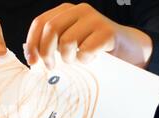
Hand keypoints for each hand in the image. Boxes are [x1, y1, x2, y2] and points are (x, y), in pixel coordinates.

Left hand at [25, 3, 152, 68]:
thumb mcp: (68, 43)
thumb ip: (51, 44)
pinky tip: (90, 59)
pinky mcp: (107, 31)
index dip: (32, 43)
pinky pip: (85, 50)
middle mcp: (79, 10)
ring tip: (75, 60)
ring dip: (67, 58)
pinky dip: (84, 60)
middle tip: (50, 66)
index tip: (32, 61)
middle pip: (50, 29)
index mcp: (65, 11)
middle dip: (46, 52)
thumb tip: (32, 57)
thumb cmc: (92, 47)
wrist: (126, 48)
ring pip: (67, 41)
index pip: (40, 23)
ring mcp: (94, 19)